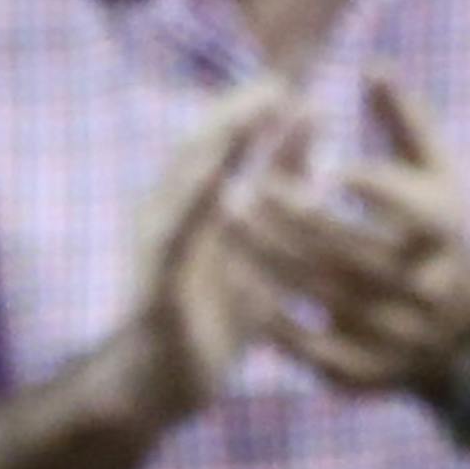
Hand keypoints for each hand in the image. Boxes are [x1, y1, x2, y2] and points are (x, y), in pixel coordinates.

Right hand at [126, 88, 297, 427]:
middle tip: (275, 88)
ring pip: (181, 187)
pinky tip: (219, 190)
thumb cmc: (214, 310)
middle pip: (197, 149)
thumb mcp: (260, 242)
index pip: (218, 139)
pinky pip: (173, 245)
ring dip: (215, 151)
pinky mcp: (157, 288)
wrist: (158, 386)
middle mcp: (169, 214)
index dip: (249, 108)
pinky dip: (193, 212)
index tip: (286, 82)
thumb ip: (282, 181)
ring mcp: (158, 249)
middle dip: (235, 115)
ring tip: (246, 119)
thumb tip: (312, 115)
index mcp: (194, 202)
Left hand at [248, 72, 469, 408]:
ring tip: (228, 225)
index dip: (359, 179)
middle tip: (245, 189)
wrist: (463, 334)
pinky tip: (243, 287)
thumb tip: (372, 63)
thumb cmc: (439, 231)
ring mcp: (400, 336)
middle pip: (351, 249)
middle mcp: (430, 287)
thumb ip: (405, 118)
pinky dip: (278, 320)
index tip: (315, 155)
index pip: (401, 200)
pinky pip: (315, 349)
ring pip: (325, 296)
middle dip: (293, 217)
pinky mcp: (369, 372)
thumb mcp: (437, 171)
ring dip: (271, 260)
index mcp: (447, 230)